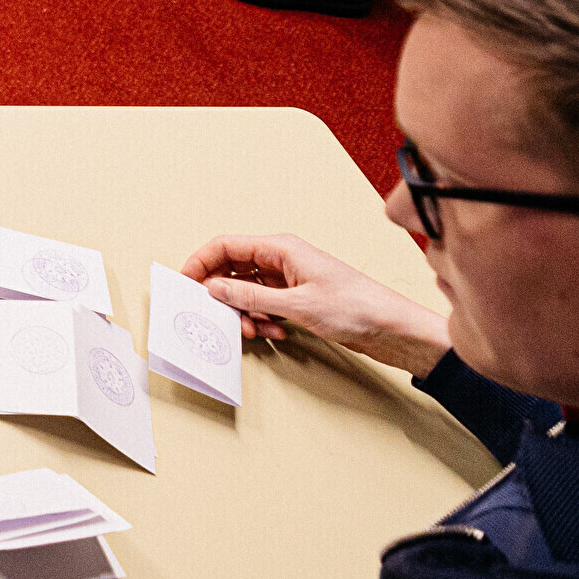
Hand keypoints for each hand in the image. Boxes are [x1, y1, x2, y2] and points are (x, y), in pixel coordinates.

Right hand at [180, 232, 450, 376]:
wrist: (394, 329)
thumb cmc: (356, 308)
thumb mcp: (297, 305)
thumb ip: (250, 296)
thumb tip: (214, 288)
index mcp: (281, 248)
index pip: (226, 246)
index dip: (201, 262)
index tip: (185, 283)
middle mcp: (282, 259)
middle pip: (233, 269)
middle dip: (223, 295)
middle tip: (220, 316)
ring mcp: (290, 279)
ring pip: (248, 292)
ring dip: (245, 313)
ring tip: (256, 330)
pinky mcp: (298, 299)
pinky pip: (266, 306)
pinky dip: (264, 320)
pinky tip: (277, 333)